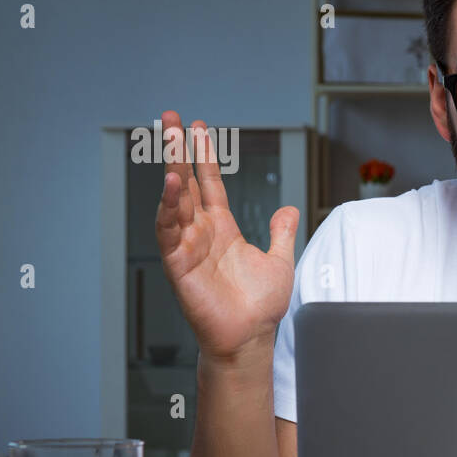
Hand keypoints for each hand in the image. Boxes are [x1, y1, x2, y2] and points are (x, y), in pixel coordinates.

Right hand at [154, 110, 298, 361]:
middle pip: (187, 183)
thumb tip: (288, 208)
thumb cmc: (260, 306)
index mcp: (223, 229)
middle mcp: (202, 233)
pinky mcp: (179, 264)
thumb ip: (281, 232)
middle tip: (170, 119)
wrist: (250, 337)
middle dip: (178, 150)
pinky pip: (169, 231)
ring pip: (175, 201)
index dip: (205, 156)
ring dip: (171, 170)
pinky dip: (167, 208)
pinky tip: (172, 185)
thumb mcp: (280, 259)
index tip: (200, 128)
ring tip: (169, 142)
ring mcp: (188, 246)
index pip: (210, 183)